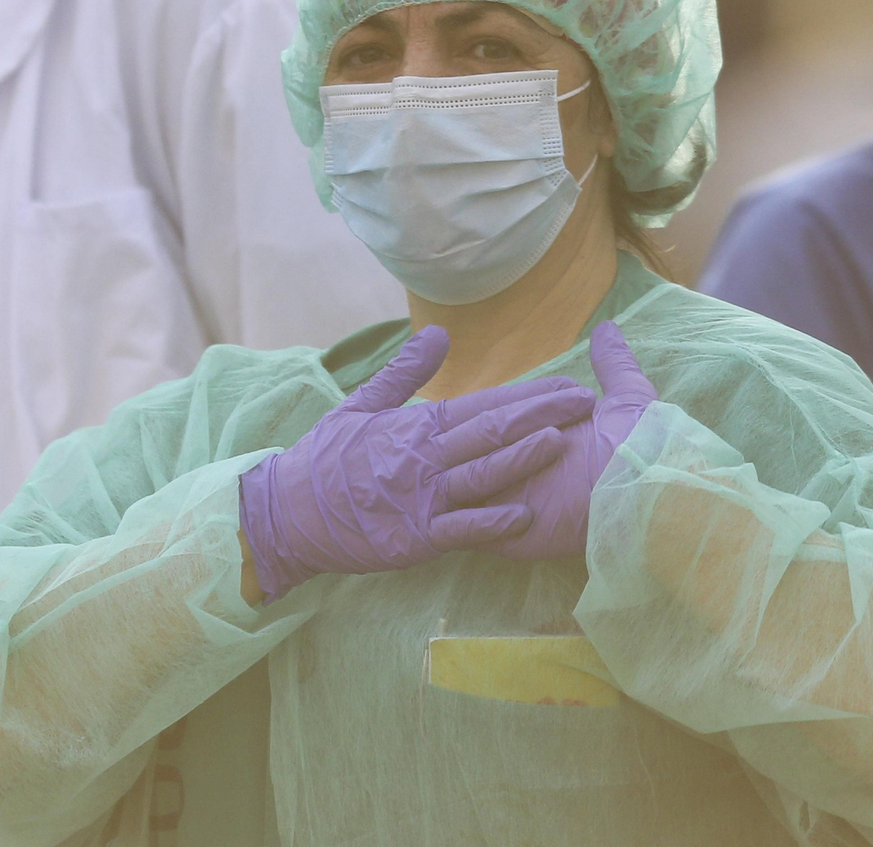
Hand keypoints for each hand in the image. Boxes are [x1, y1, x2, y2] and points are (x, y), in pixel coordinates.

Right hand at [238, 326, 595, 600]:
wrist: (286, 513)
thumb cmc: (327, 460)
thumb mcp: (360, 406)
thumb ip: (404, 372)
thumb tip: (439, 334)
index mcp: (416, 425)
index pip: (483, 404)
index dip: (530, 395)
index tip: (570, 385)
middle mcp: (423, 458)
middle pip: (491, 432)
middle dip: (541, 416)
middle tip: (585, 404)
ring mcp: (420, 499)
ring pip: (480, 475)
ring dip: (521, 458)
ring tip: (561, 443)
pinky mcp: (413, 538)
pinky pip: (459, 529)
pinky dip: (491, 523)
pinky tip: (523, 516)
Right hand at [485, 321, 656, 560]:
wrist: (646, 498)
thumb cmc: (642, 449)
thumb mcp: (629, 399)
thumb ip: (613, 364)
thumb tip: (607, 326)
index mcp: (538, 439)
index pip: (502, 414)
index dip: (513, 402)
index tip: (535, 393)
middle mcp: (517, 473)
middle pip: (481, 445)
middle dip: (504, 430)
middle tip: (538, 427)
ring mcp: (504, 507)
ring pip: (471, 480)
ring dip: (496, 464)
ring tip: (541, 453)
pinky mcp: (502, 539)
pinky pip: (468, 529)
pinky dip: (473, 517)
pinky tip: (489, 494)